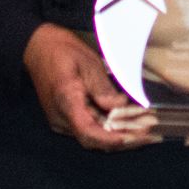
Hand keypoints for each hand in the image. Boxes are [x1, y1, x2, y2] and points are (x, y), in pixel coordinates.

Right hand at [23, 23, 155, 151]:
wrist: (38, 48)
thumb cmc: (62, 51)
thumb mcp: (87, 63)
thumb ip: (103, 88)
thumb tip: (120, 107)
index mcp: (65, 102)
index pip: (88, 132)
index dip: (112, 139)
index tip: (134, 137)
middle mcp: (61, 118)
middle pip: (94, 140)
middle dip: (124, 140)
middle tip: (150, 135)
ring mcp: (63, 120)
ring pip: (94, 136)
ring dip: (120, 135)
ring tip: (146, 130)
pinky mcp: (68, 117)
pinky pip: (91, 128)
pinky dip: (110, 128)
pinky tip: (130, 124)